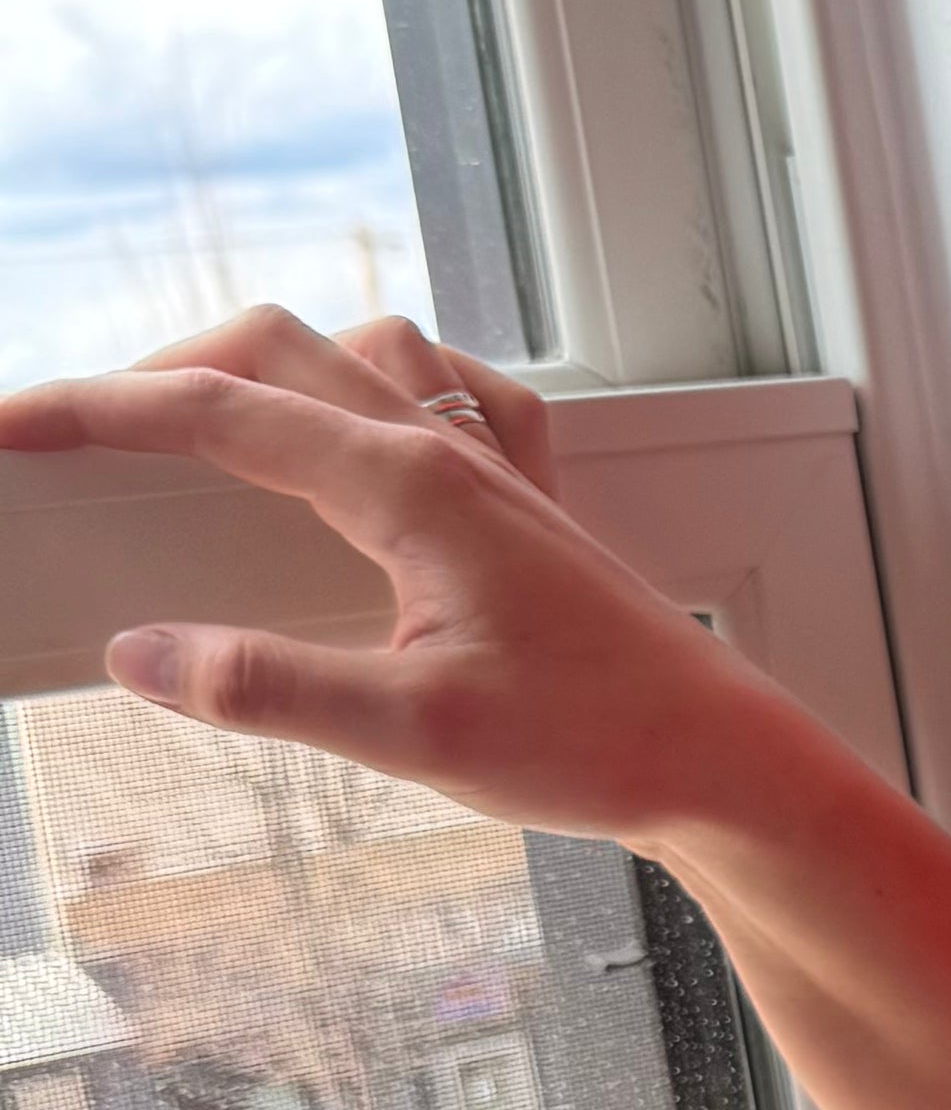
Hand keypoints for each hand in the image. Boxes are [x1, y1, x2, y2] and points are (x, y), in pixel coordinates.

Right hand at [0, 305, 774, 841]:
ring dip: (271, 363)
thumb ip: (263, 689)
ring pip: (360, 352)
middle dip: (162, 371)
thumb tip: (143, 654)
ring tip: (199, 419)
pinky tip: (371, 426)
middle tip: (82, 432)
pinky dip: (387, 386)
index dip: (97, 408)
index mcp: (410, 486)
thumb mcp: (408, 736)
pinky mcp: (532, 505)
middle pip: (276, 349)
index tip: (13, 423)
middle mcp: (453, 451)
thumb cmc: (593, 744)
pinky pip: (454, 393)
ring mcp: (498, 468)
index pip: (218, 413)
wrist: (721, 761)